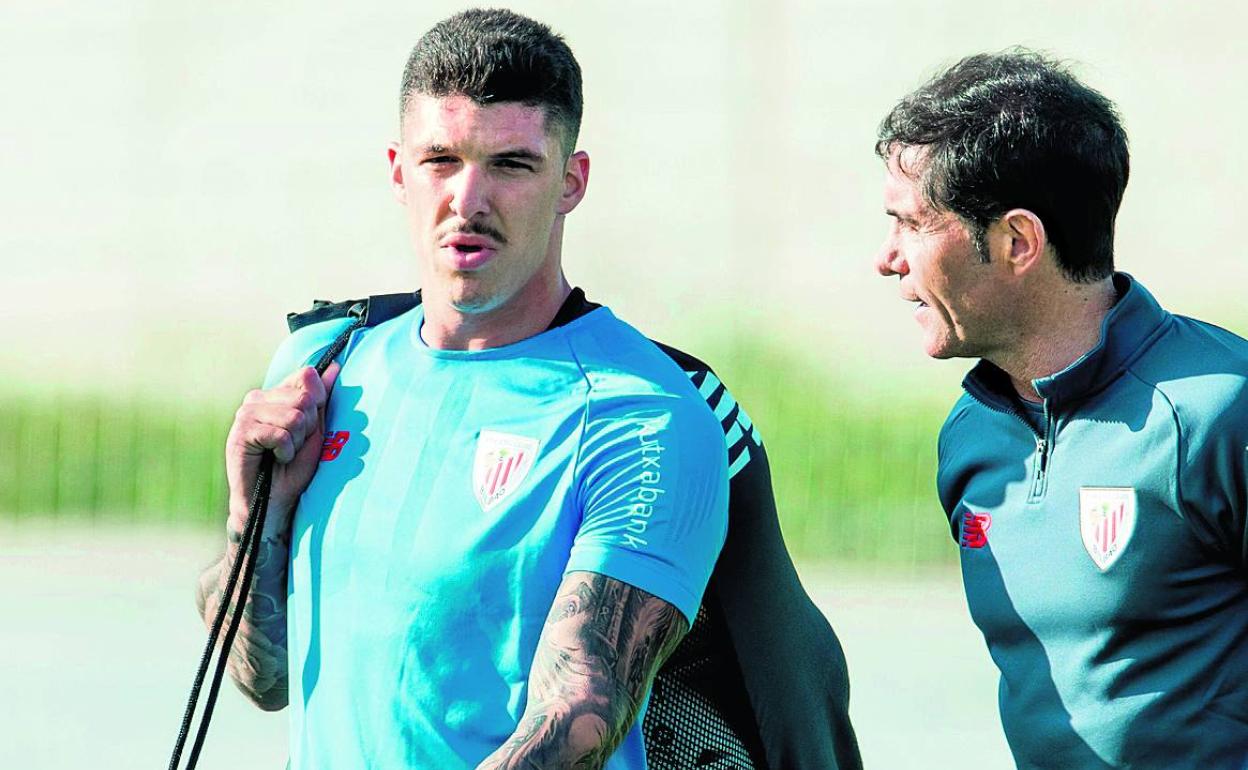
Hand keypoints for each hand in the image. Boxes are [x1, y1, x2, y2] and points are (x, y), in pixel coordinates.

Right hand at [224, 362, 339, 537]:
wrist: (275, 500)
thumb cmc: (295, 466)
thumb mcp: (316, 428)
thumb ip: (322, 397)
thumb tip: (335, 365)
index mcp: (276, 393)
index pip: (307, 376)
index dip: (317, 404)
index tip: (308, 427)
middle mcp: (258, 397)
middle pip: (304, 398)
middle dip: (309, 427)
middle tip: (295, 445)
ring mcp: (246, 413)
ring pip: (294, 416)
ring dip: (297, 441)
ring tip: (285, 453)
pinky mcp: (241, 432)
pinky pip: (280, 434)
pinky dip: (286, 451)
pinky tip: (276, 459)